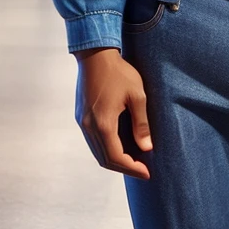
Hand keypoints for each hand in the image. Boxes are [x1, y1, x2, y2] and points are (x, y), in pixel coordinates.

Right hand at [73, 47, 152, 177]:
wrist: (95, 55)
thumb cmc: (119, 72)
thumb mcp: (137, 95)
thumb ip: (141, 123)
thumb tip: (147, 148)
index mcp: (103, 124)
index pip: (116, 158)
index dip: (132, 168)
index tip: (147, 173)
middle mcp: (89, 127)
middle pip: (105, 159)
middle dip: (124, 167)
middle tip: (142, 169)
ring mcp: (83, 122)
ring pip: (97, 151)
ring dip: (114, 159)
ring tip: (132, 159)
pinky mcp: (81, 116)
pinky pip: (93, 141)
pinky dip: (106, 148)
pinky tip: (119, 144)